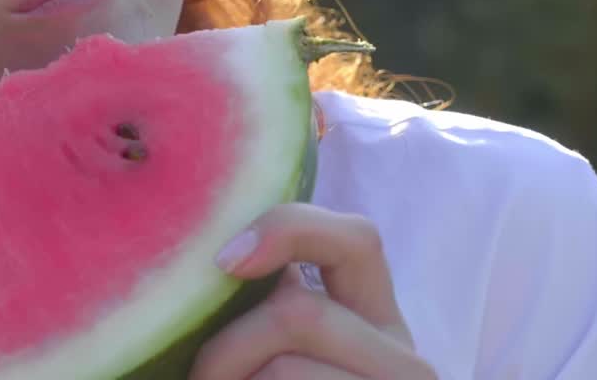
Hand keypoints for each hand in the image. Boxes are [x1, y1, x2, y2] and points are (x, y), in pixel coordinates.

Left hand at [190, 203, 437, 378]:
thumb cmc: (263, 377)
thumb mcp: (265, 342)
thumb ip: (260, 300)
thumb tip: (205, 246)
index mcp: (374, 320)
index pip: (356, 240)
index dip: (288, 231)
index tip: (223, 260)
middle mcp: (401, 357)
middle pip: (300, 314)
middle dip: (225, 345)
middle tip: (195, 374)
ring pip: (283, 366)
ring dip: (228, 377)